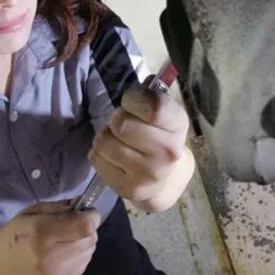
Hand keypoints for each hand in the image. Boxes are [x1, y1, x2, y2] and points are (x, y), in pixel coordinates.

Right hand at [0, 202, 99, 274]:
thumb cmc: (11, 239)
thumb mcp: (29, 214)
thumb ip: (58, 208)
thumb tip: (83, 207)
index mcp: (42, 235)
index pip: (86, 226)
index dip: (91, 217)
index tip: (87, 213)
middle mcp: (53, 259)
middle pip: (91, 239)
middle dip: (86, 230)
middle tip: (72, 228)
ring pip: (89, 254)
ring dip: (82, 245)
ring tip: (63, 244)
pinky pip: (82, 268)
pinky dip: (77, 259)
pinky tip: (60, 258)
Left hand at [88, 79, 191, 207]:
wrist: (166, 180)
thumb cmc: (161, 137)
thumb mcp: (165, 114)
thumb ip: (152, 95)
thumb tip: (144, 85)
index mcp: (179, 126)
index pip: (154, 108)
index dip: (134, 99)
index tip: (132, 102)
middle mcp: (167, 152)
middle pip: (121, 124)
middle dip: (117, 119)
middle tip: (124, 124)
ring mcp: (147, 174)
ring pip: (105, 141)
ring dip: (105, 136)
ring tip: (117, 140)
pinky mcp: (127, 189)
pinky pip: (96, 158)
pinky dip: (99, 153)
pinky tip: (113, 156)